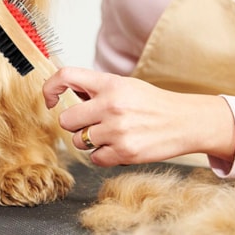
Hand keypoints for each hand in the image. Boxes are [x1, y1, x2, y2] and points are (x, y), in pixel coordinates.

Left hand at [42, 67, 234, 166]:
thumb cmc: (153, 103)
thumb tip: (68, 95)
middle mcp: (111, 105)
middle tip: (94, 123)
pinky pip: (95, 158)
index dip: (50, 87)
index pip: (66, 76)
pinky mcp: (124, 152)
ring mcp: (117, 130)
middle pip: (66, 120)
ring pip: (79, 141)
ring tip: (113, 134)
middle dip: (76, 124)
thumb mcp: (126, 86)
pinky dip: (104, 155)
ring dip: (91, 141)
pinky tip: (121, 146)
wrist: (185, 121)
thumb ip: (97, 90)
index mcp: (110, 83)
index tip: (49, 99)